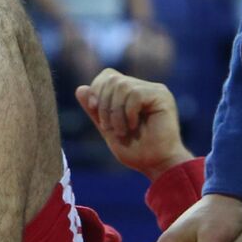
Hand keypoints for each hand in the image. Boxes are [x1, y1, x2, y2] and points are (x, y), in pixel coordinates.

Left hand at [76, 68, 190, 178]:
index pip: (109, 76)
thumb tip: (80, 88)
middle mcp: (144, 88)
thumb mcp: (109, 129)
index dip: (97, 88)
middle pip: (113, 78)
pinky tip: (134, 127)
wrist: (157, 165)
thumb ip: (96, 110)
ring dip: (115, 112)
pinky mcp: (162, 96)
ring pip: (122, 86)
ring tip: (122, 131)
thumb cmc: (136, 151)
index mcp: (131, 94)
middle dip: (104, 103)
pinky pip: (135, 94)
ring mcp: (154, 90)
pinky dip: (128, 113)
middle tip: (109, 127)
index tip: (93, 108)